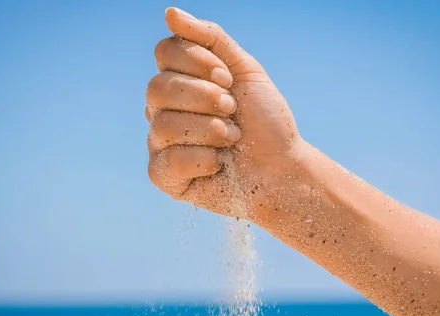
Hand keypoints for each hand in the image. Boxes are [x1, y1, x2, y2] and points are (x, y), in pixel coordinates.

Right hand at [146, 7, 304, 218]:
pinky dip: (203, 160)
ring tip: (232, 138)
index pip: (165, 52)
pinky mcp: (163, 176)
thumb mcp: (245, 71)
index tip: (229, 79)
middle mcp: (163, 109)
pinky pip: (168, 161)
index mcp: (180, 81)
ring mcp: (160, 143)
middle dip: (204, 97)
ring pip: (162, 124)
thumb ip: (211, 39)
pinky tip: (218, 163)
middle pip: (157, 87)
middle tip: (232, 109)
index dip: (198, 62)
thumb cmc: (264, 121)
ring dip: (210, 129)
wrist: (282, 167)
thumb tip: (170, 12)